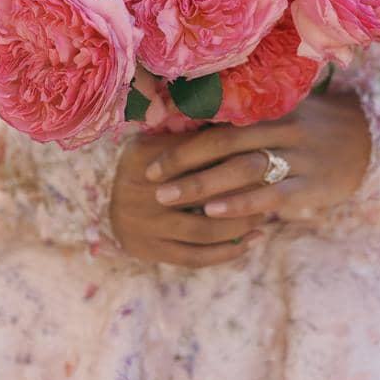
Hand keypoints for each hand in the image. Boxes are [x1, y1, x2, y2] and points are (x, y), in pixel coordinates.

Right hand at [109, 131, 265, 266]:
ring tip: (264, 215)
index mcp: (145, 155)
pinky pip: (195, 257)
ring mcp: (144, 224)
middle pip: (204, 194)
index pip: (198, 156)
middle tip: (271, 187)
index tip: (263, 154)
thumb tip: (242, 121)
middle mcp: (142, 192)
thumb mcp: (160, 137)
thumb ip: (192, 134)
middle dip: (242, 193)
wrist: (108, 194)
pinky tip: (253, 241)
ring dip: (239, 225)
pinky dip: (228, 252)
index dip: (234, 157)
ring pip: (204, 231)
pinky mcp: (148, 250)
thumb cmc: (149, 159)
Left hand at [142, 92, 372, 224]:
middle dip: (183, 160)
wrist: (371, 138)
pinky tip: (214, 214)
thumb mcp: (283, 112)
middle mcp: (281, 128)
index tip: (150, 147)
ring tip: (170, 197)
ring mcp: (298, 156)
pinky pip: (271, 195)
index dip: (184, 134)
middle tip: (152, 178)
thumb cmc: (312, 126)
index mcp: (270, 108)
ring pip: (243, 168)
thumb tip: (188, 127)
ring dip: (203, 184)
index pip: (219, 119)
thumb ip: (246, 121)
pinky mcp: (311, 185)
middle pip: (224, 142)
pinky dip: (241, 203)